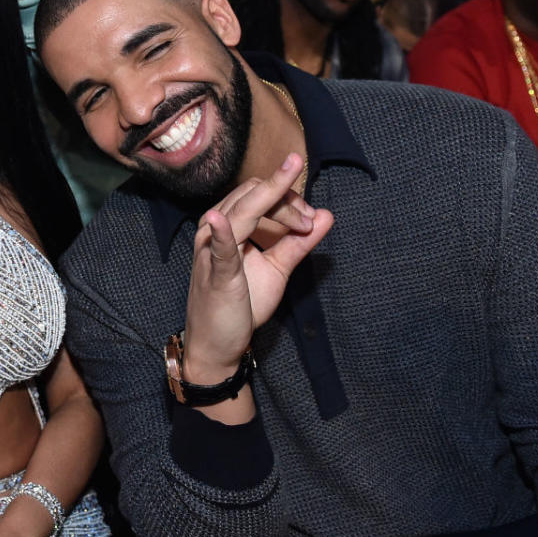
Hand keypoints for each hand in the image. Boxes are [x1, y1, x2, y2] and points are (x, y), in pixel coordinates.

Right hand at [182, 154, 333, 382]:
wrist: (216, 344)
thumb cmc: (241, 303)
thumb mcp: (276, 268)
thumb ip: (298, 243)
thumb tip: (326, 215)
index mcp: (229, 225)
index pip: (258, 192)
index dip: (288, 195)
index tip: (311, 218)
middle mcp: (215, 230)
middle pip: (252, 194)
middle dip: (287, 201)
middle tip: (309, 223)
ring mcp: (212, 250)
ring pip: (243, 211)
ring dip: (277, 208)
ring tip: (304, 222)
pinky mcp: (216, 275)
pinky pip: (219, 250)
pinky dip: (221, 233)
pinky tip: (220, 221)